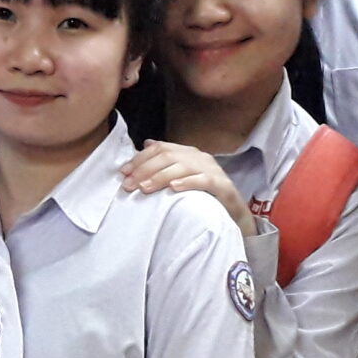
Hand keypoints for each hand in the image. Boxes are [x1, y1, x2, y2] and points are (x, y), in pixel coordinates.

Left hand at [121, 141, 251, 236]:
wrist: (234, 214)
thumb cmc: (203, 196)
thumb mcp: (181, 177)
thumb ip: (165, 162)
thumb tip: (147, 143)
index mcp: (188, 153)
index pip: (160, 148)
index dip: (140, 159)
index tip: (123, 172)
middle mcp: (200, 157)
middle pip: (168, 156)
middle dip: (145, 169)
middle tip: (129, 185)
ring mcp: (212, 170)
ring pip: (183, 166)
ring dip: (160, 177)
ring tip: (144, 188)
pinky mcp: (223, 185)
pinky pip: (204, 180)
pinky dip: (188, 182)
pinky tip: (174, 188)